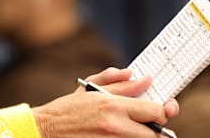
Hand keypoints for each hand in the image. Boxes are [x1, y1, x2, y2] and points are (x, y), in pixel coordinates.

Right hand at [32, 67, 179, 136]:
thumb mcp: (91, 89)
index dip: (164, 110)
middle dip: (156, 128)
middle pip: (156, 134)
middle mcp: (116, 126)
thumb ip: (118, 82)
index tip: (164, 109)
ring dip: (143, 135)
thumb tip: (142, 78)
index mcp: (113, 106)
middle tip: (150, 124)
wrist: (46, 130)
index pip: (156, 111)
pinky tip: (119, 134)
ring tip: (132, 128)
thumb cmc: (67, 109)